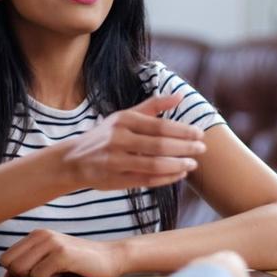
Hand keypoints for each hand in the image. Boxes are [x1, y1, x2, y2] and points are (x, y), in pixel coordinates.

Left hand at [0, 229, 124, 276]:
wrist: (110, 258)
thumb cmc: (79, 263)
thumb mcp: (50, 261)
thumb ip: (28, 265)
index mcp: (36, 234)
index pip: (5, 258)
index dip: (17, 272)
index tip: (38, 271)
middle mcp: (41, 235)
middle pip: (11, 265)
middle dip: (25, 276)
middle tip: (48, 273)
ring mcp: (52, 242)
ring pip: (22, 271)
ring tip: (57, 272)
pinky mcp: (62, 253)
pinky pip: (39, 276)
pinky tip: (66, 272)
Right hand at [63, 94, 205, 190]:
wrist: (74, 159)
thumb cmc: (106, 135)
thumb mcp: (125, 116)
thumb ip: (153, 106)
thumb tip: (179, 96)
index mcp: (123, 120)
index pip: (159, 125)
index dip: (182, 130)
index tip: (200, 133)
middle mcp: (118, 139)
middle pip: (159, 145)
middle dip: (184, 148)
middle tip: (202, 149)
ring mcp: (115, 161)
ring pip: (153, 165)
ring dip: (177, 165)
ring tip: (193, 164)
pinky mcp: (114, 180)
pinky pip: (146, 180)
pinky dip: (165, 178)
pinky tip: (179, 174)